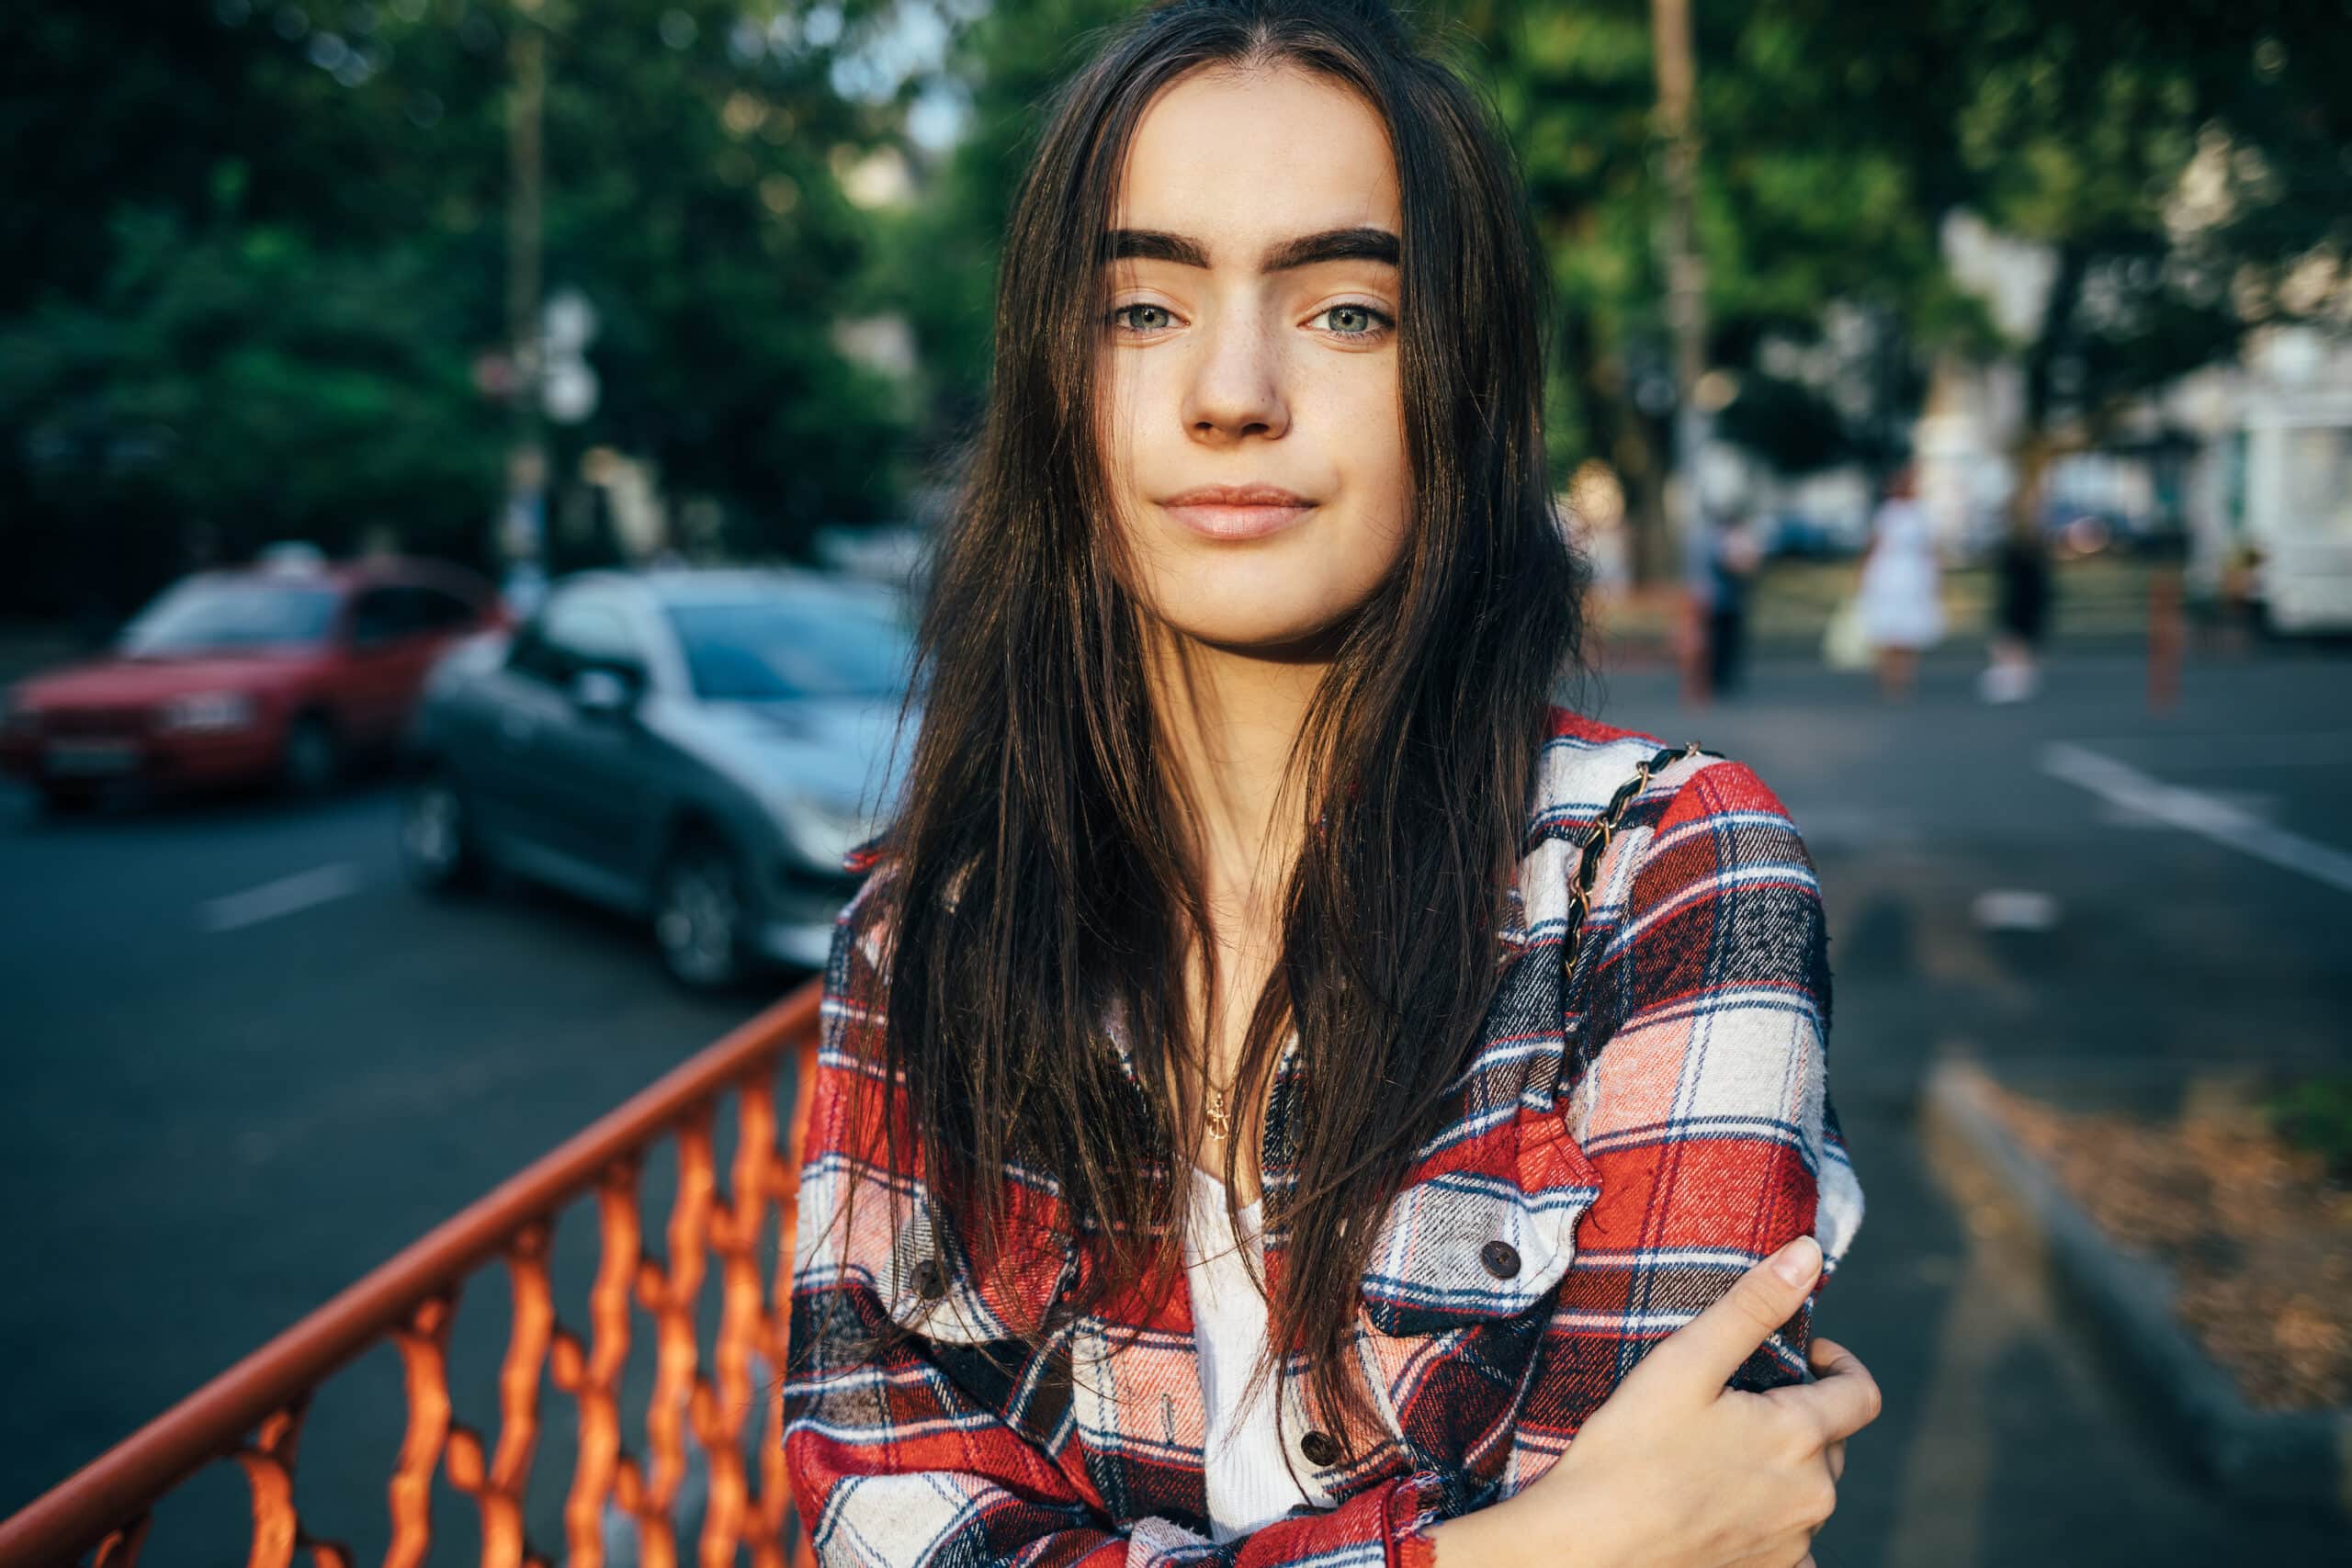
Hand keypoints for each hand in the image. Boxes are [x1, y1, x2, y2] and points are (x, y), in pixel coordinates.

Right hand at [1428, 1236, 1880, 1567]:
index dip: (1837, 1364)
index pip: (1860, 1394)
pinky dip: (1770, 1520)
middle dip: (1800, 1414)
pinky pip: (1791, 1543)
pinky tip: (1725, 1507)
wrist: (1586, 1548)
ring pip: (1809, 1492)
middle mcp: (1813, 1497)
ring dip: (1784, 1468)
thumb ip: (1754, 1306)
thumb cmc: (1628, 1451)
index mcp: (1800, 1437)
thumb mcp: (1686, 1362)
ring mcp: (1793, 1545)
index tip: (1800, 1355)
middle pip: (1833, 1443)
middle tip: (1735, 1404)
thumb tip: (1809, 1252)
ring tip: (1718, 1454)